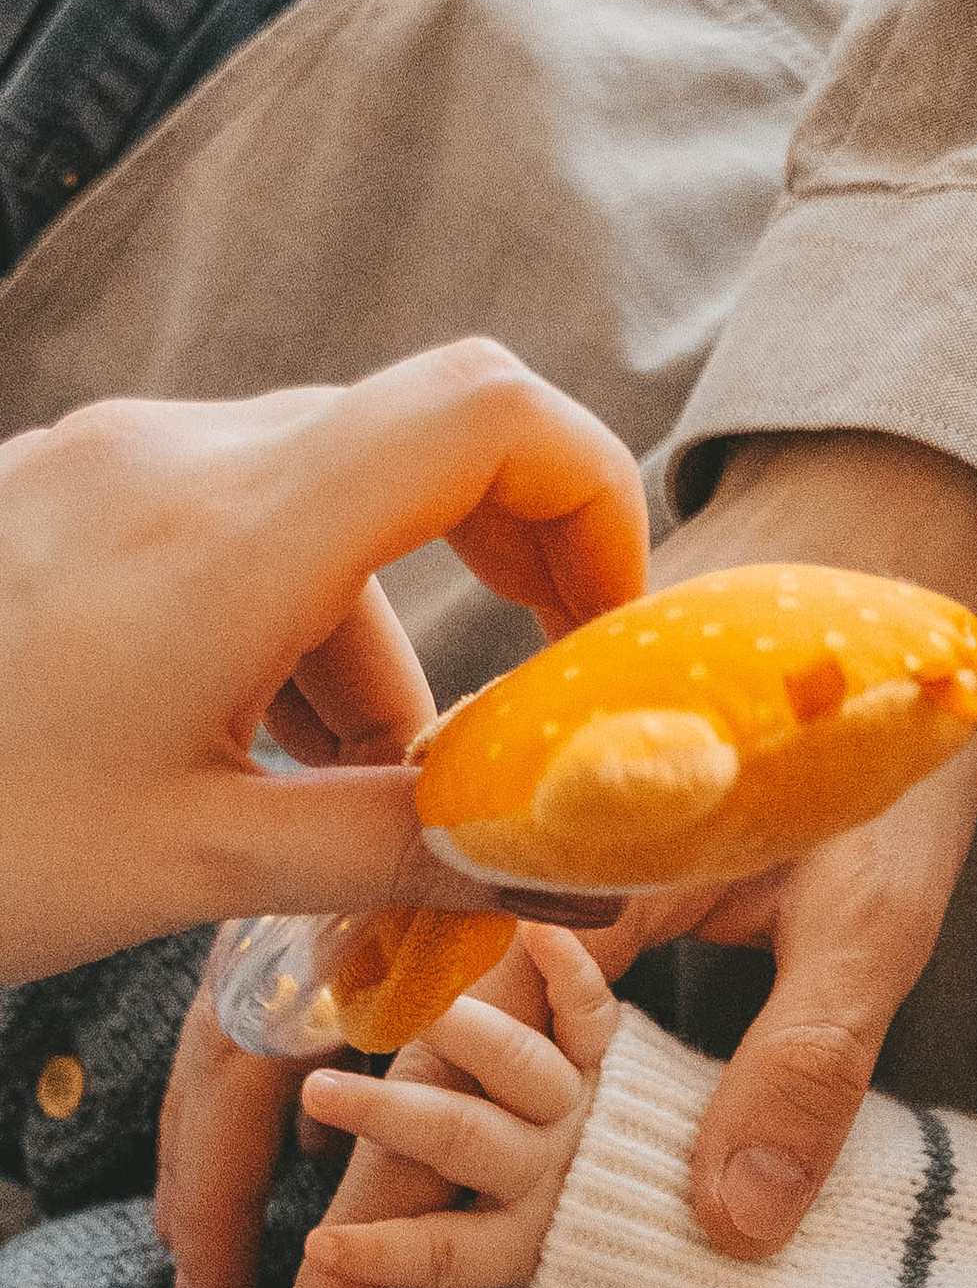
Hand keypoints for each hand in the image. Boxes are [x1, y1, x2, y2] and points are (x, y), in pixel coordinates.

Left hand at [0, 343, 647, 984]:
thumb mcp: (200, 866)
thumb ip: (401, 852)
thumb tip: (559, 876)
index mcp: (232, 530)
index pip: (488, 411)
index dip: (595, 496)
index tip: (609, 628)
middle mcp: (173, 458)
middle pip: (419, 444)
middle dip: (509, 575)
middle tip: (532, 716)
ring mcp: (103, 465)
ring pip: (321, 501)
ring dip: (385, 634)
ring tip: (361, 796)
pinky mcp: (55, 499)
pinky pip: (224, 526)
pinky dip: (288, 626)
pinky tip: (250, 758)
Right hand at [158, 428, 976, 1287]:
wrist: (857, 574)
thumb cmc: (872, 723)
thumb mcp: (874, 902)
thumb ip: (804, 1058)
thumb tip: (728, 1225)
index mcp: (545, 846)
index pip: (425, 1041)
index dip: (376, 1183)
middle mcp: (477, 840)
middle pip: (336, 1029)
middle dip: (284, 1188)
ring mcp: (478, 848)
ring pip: (347, 1009)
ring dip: (301, 1145)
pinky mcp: (506, 861)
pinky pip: (409, 981)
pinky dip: (367, 1081)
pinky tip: (349, 1174)